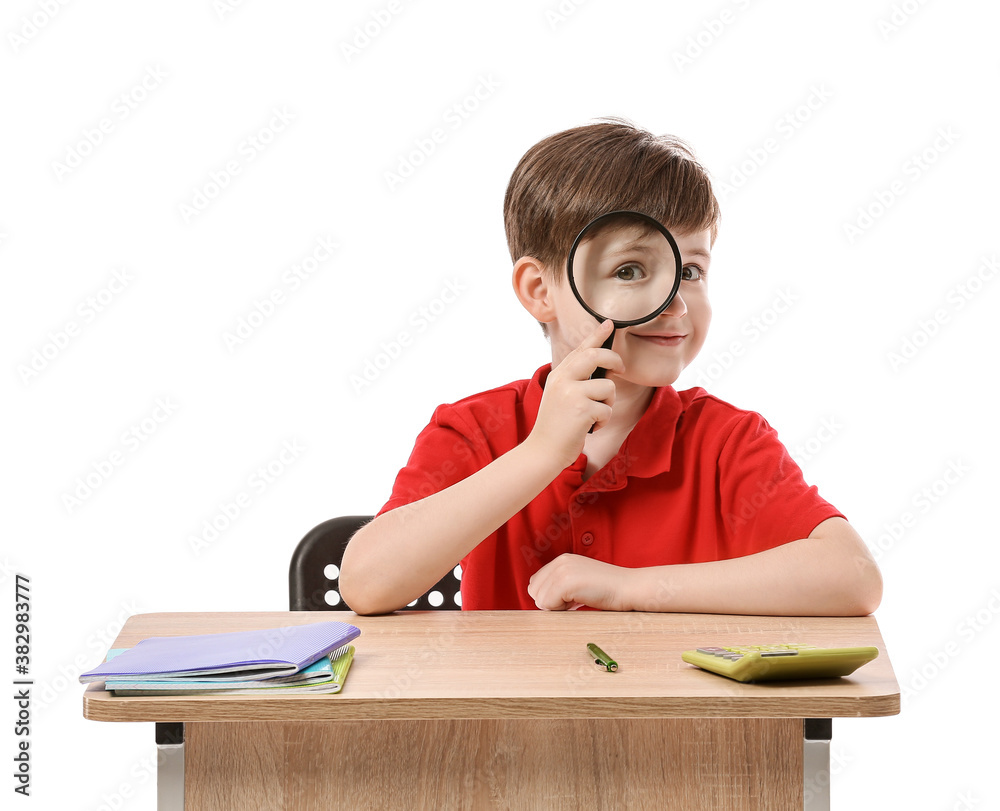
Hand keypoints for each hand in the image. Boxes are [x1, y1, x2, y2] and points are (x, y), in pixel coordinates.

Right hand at [525, 319, 624, 469]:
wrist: (543, 450)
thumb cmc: (557, 425)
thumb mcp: (562, 396)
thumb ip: (578, 380)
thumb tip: (608, 367)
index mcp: (558, 374)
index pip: (581, 349)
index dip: (597, 335)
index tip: (610, 323)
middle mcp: (563, 379)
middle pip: (596, 356)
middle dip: (614, 359)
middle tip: (621, 369)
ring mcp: (572, 393)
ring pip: (608, 386)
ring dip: (607, 403)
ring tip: (593, 415)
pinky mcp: (582, 409)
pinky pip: (607, 409)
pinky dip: (602, 421)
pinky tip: (589, 428)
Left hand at [527, 553, 631, 610]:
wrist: (630, 587)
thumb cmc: (609, 590)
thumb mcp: (581, 581)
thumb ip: (562, 586)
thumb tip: (542, 601)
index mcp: (562, 560)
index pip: (536, 582)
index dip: (550, 597)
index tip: (570, 599)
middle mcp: (559, 561)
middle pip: (534, 591)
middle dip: (551, 602)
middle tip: (574, 602)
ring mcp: (562, 570)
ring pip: (539, 599)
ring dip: (556, 607)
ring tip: (578, 601)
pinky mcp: (565, 582)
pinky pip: (547, 605)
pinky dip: (561, 610)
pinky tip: (579, 603)